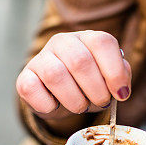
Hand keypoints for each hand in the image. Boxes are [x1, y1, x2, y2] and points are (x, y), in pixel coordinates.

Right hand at [16, 31, 131, 118]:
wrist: (59, 100)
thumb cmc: (87, 87)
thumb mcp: (108, 81)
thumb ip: (120, 76)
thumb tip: (121, 85)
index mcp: (87, 38)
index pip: (102, 42)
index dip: (115, 71)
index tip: (121, 94)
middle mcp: (62, 42)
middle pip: (81, 61)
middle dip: (96, 90)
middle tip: (99, 102)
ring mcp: (41, 57)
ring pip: (56, 75)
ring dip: (74, 100)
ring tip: (80, 106)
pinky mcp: (24, 77)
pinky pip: (32, 89)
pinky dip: (48, 105)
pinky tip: (55, 106)